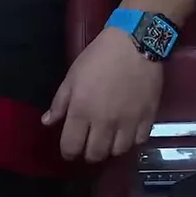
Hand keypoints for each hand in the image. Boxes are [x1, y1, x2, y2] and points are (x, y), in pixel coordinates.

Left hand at [42, 26, 161, 161]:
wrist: (135, 41)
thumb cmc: (99, 56)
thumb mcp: (73, 76)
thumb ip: (60, 102)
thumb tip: (48, 122)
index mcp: (82, 111)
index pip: (71, 147)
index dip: (68, 152)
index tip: (70, 147)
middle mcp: (105, 122)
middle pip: (95, 155)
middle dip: (89, 153)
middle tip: (90, 142)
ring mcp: (128, 121)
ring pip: (118, 151)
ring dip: (111, 148)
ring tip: (110, 137)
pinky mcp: (148, 116)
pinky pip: (140, 141)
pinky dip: (133, 139)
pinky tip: (129, 130)